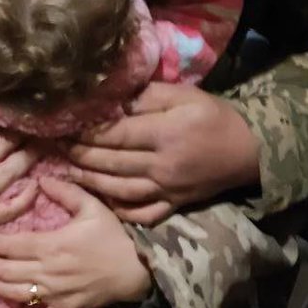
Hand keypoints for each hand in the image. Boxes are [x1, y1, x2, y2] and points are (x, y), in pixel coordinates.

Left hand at [0, 177, 151, 307]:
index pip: (11, 246)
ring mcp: (55, 295)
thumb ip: (66, 191)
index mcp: (51, 245)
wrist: (136, 268)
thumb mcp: (92, 206)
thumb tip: (41, 179)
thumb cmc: (112, 235)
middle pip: (6, 272)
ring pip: (16, 295)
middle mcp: (48, 272)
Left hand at [71, 83, 260, 223]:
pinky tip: (102, 201)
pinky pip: (142, 213)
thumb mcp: (185, 95)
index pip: (116, 135)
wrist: (249, 150)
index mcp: (165, 134)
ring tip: (69, 172)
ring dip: (91, 182)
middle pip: (112, 163)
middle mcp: (162, 165)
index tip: (67, 127)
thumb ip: (148, 97)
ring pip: (120, 190)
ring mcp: (167, 189)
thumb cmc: (215, 116)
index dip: (89, 132)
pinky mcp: (174, 204)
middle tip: (58, 148)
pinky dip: (120, 210)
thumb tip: (115, 101)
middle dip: (81, 156)